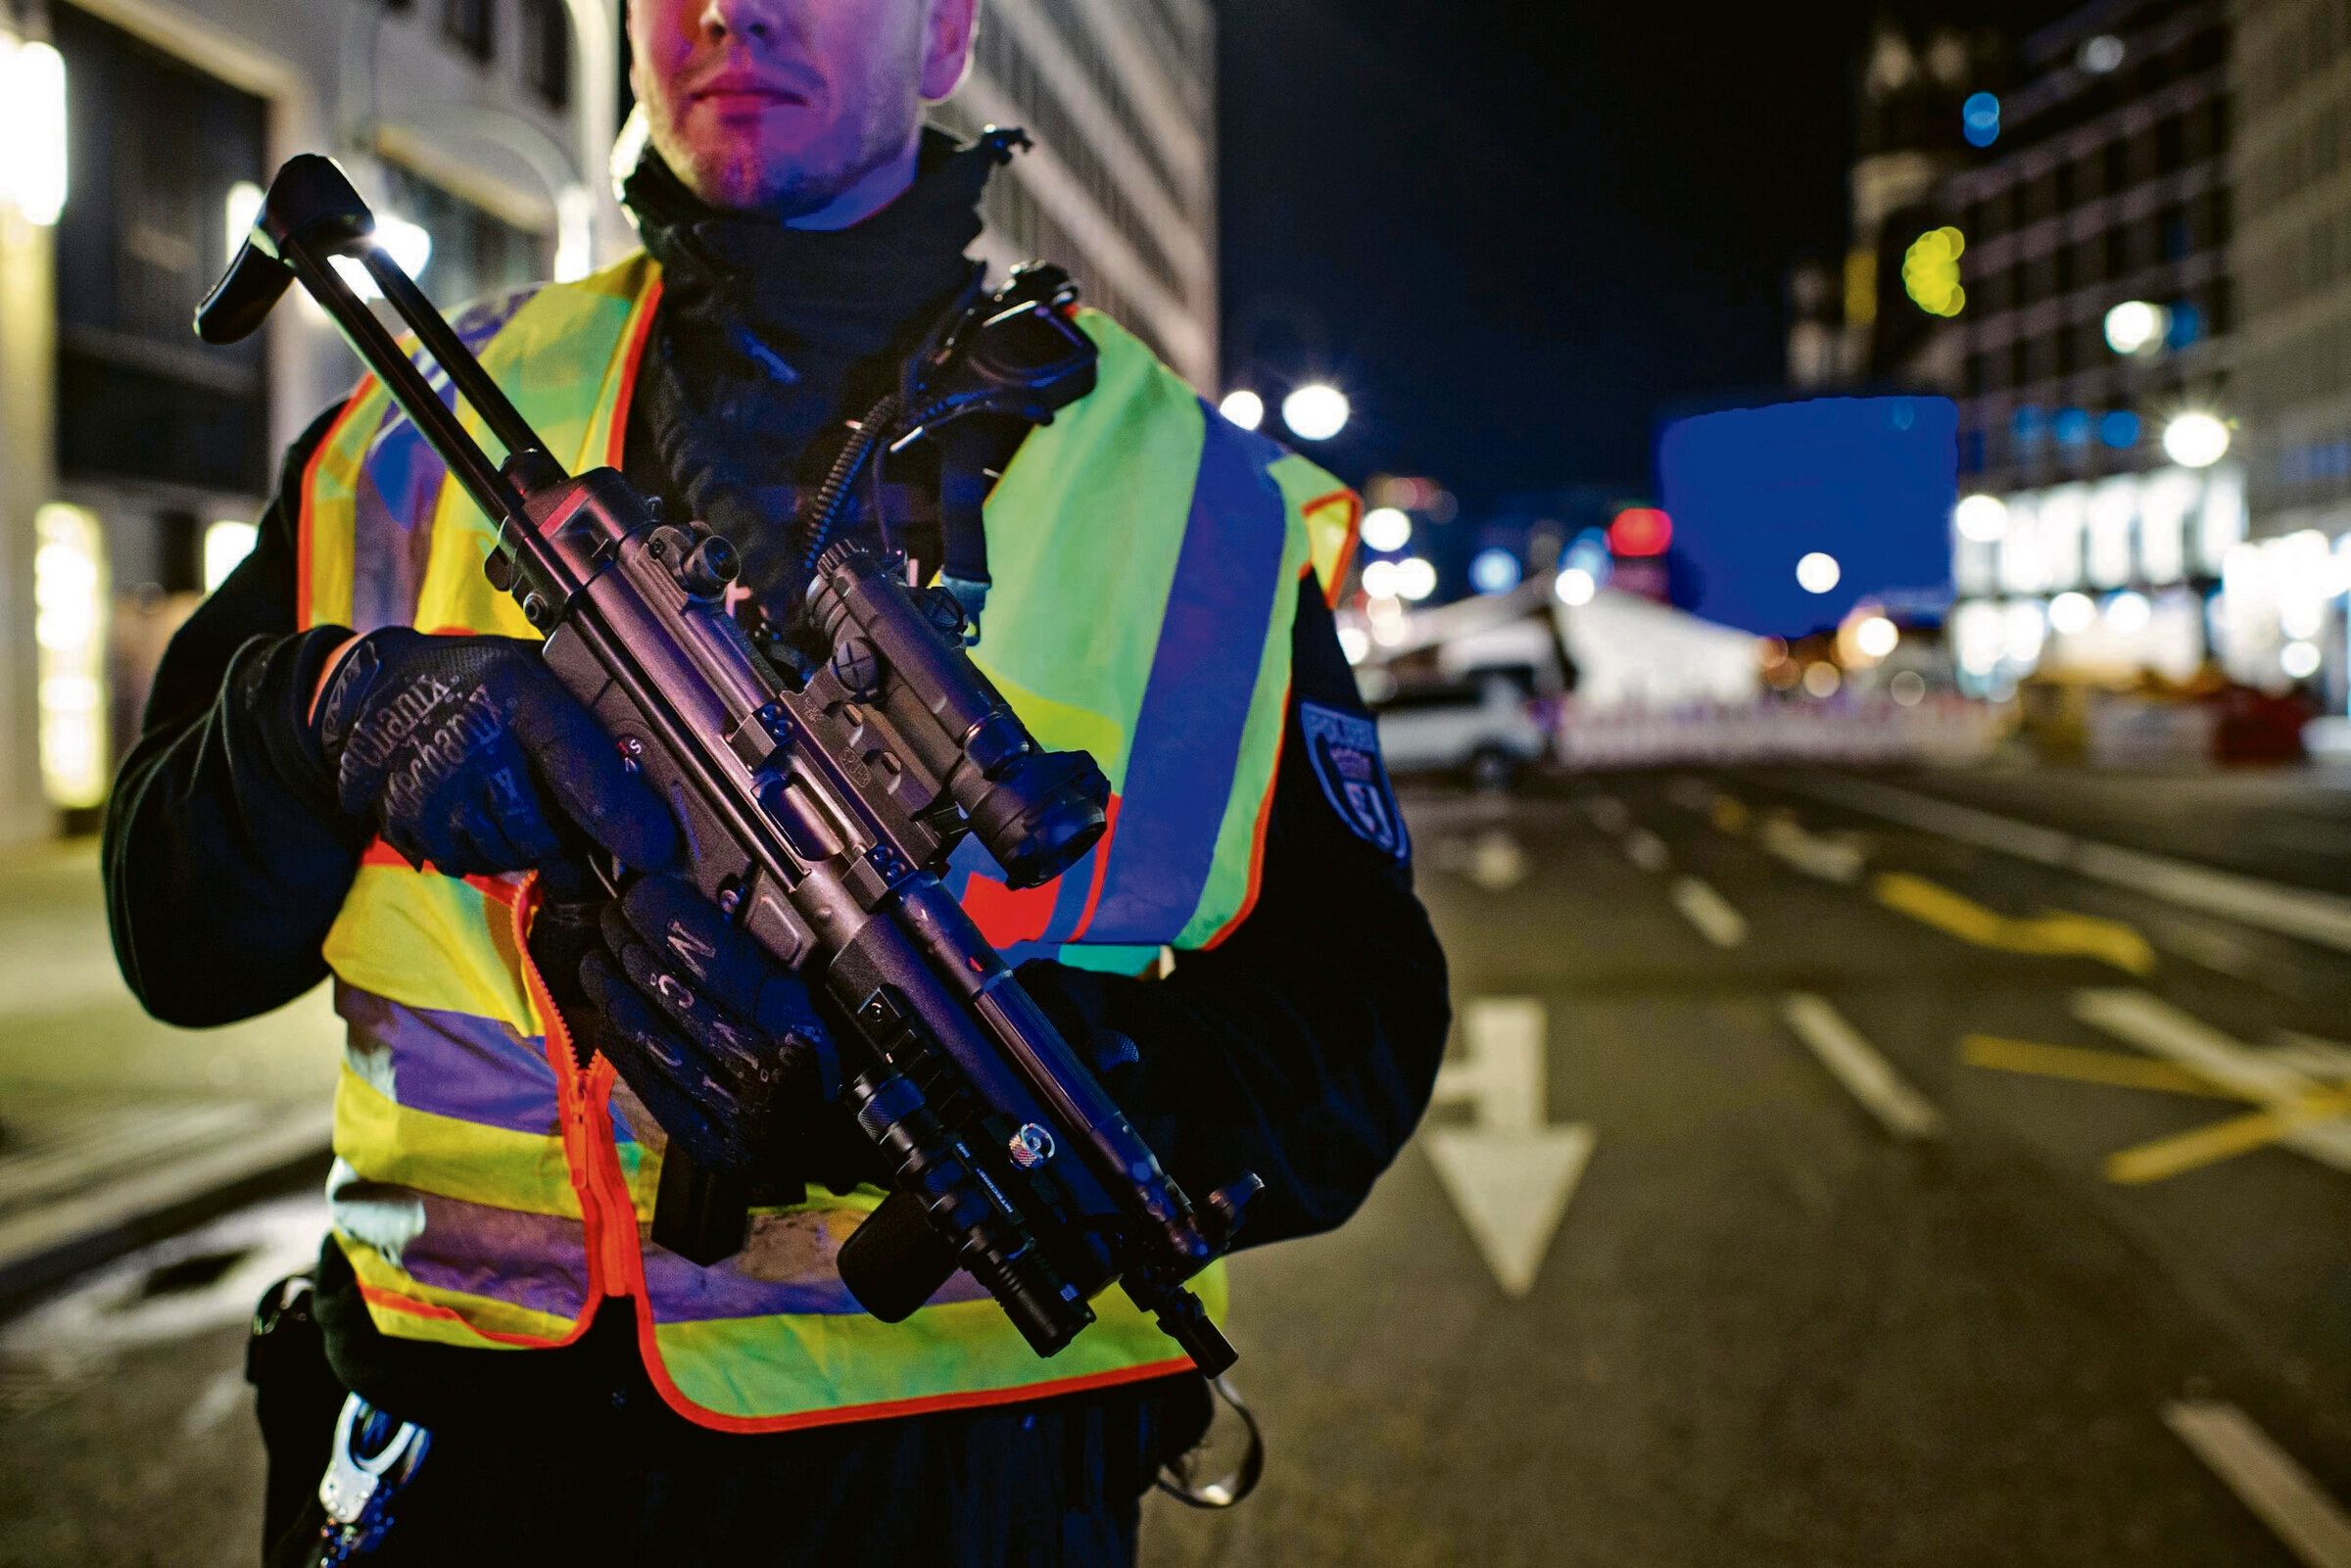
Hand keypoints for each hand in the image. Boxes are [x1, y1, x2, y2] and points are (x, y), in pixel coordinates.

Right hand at [311, 628, 676, 875]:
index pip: (575, 762)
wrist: (377, 689)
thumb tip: (660, 768)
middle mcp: (469, 744)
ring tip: (511, 794)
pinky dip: (486, 848)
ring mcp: (430, 789)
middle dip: (568, 834)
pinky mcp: (405, 824)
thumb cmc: (478, 681)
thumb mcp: (537, 672)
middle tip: (560, 805)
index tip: (654, 849)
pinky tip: (478, 808)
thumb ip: (588, 714)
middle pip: (545, 832)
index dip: (618, 812)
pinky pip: (471, 864)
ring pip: (510, 855)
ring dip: (526, 844)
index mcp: (515, 693)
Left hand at [577, 873, 861, 1187]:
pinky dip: (623, 1044)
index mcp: (801, 1028)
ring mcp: (736, 1118)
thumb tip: (703, 909)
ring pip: (654, 1036)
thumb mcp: (814, 1002)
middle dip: (633, 946)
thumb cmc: (829, 1069)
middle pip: (678, 995)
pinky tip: (610, 1015)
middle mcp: (768, 1075)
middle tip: (613, 919)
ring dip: (614, 991)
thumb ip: (762, 966)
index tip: (644, 895)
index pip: (720, 961)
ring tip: (597, 960)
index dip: (672, 921)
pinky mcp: (711, 1148)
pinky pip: (650, 1083)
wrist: (837, 1151)